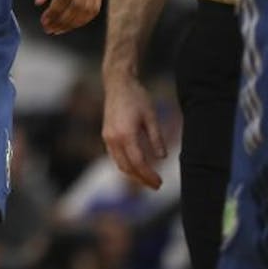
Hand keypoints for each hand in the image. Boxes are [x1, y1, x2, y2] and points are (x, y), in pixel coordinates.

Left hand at [36, 0, 103, 33]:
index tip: (43, 19)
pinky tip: (71, 23)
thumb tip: (39, 2)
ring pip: (88, 10)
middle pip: (77, 5)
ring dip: (73, 23)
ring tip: (57, 29)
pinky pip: (95, 7)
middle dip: (62, 20)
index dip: (54, 11)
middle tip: (48, 28)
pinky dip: (84, 19)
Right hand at [101, 72, 166, 189]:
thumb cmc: (137, 97)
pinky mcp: (106, 134)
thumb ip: (156, 139)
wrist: (118, 83)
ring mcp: (107, 137)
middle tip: (156, 185)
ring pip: (119, 163)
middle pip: (127, 167)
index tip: (160, 183)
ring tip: (147, 178)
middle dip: (141, 179)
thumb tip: (161, 157)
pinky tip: (136, 166)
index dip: (149, 176)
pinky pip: (115, 156)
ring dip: (133, 174)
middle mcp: (113, 138)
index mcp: (125, 135)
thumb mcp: (151, 117)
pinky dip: (125, 164)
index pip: (138, 163)